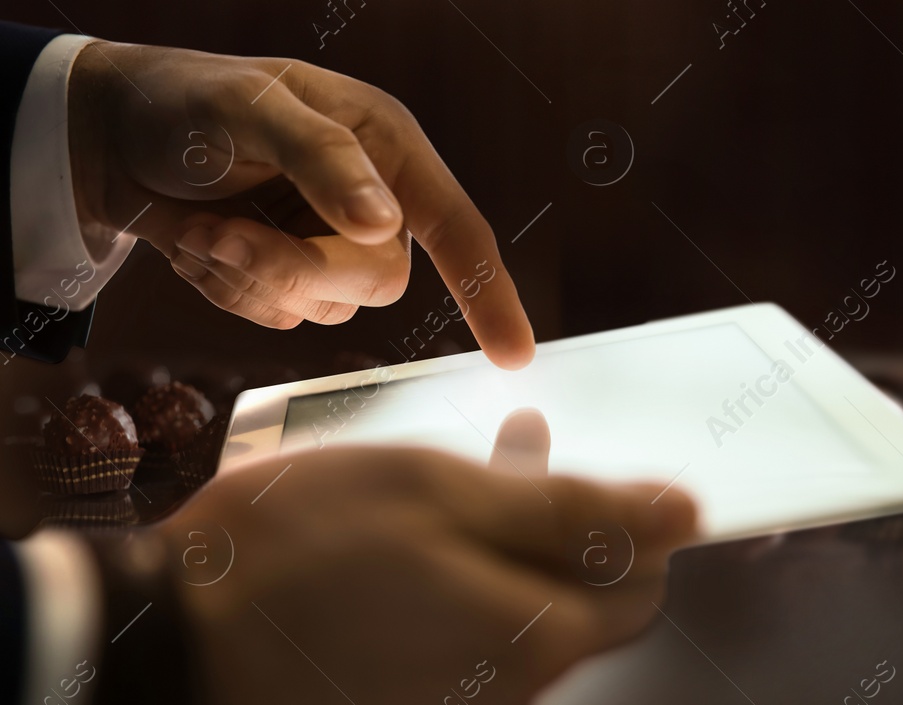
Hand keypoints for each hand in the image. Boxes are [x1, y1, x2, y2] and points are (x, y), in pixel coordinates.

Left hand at [68, 41, 534, 368]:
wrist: (105, 136)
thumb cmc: (183, 100)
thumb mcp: (250, 106)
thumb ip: (322, 159)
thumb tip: (383, 226)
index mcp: (386, 145)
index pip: (458, 228)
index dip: (491, 292)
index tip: (515, 356)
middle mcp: (371, 199)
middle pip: (377, 281)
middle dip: (296, 268)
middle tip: (224, 236)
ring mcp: (329, 242)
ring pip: (323, 308)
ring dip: (249, 275)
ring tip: (201, 224)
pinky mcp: (286, 274)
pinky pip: (276, 316)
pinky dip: (226, 287)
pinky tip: (199, 243)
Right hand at [156, 411, 696, 703]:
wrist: (169, 646)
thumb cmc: (297, 554)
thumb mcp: (444, 494)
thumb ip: (577, 510)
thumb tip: (686, 513)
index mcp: (539, 634)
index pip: (644, 586)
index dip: (630, 521)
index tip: (590, 467)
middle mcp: (513, 687)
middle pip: (581, 602)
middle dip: (564, 523)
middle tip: (522, 452)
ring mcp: (457, 703)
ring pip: (518, 613)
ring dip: (508, 543)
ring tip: (461, 477)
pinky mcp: (406, 702)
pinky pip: (463, 638)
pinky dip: (459, 581)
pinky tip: (415, 538)